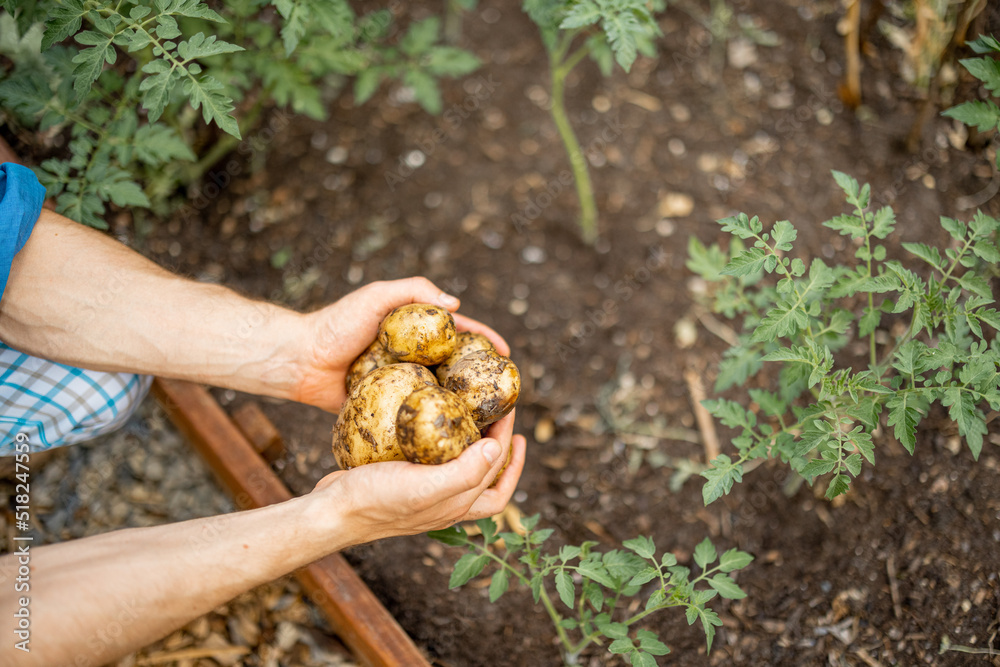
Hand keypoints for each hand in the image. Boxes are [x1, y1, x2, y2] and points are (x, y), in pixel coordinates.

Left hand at [291, 277, 509, 411]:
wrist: (300, 360)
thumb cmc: (336, 324)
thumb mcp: (376, 297)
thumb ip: (413, 291)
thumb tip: (455, 303)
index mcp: (416, 332)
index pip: (461, 335)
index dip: (486, 343)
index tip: (507, 358)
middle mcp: (415, 360)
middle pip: (457, 370)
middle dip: (482, 382)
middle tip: (505, 399)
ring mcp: (403, 386)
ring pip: (441, 397)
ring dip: (463, 410)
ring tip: (487, 424)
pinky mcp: (389, 410)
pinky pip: (415, 419)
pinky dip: (433, 428)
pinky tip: (451, 442)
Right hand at [312, 411, 526, 543]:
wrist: (331, 510)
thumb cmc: (376, 501)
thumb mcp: (425, 487)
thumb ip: (464, 473)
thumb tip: (497, 449)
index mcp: (456, 506)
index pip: (497, 481)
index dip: (513, 457)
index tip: (512, 423)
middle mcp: (444, 501)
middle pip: (485, 474)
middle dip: (498, 444)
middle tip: (498, 411)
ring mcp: (423, 492)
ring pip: (461, 468)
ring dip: (474, 443)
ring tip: (474, 415)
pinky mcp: (403, 479)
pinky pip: (432, 459)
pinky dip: (440, 441)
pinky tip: (432, 421)